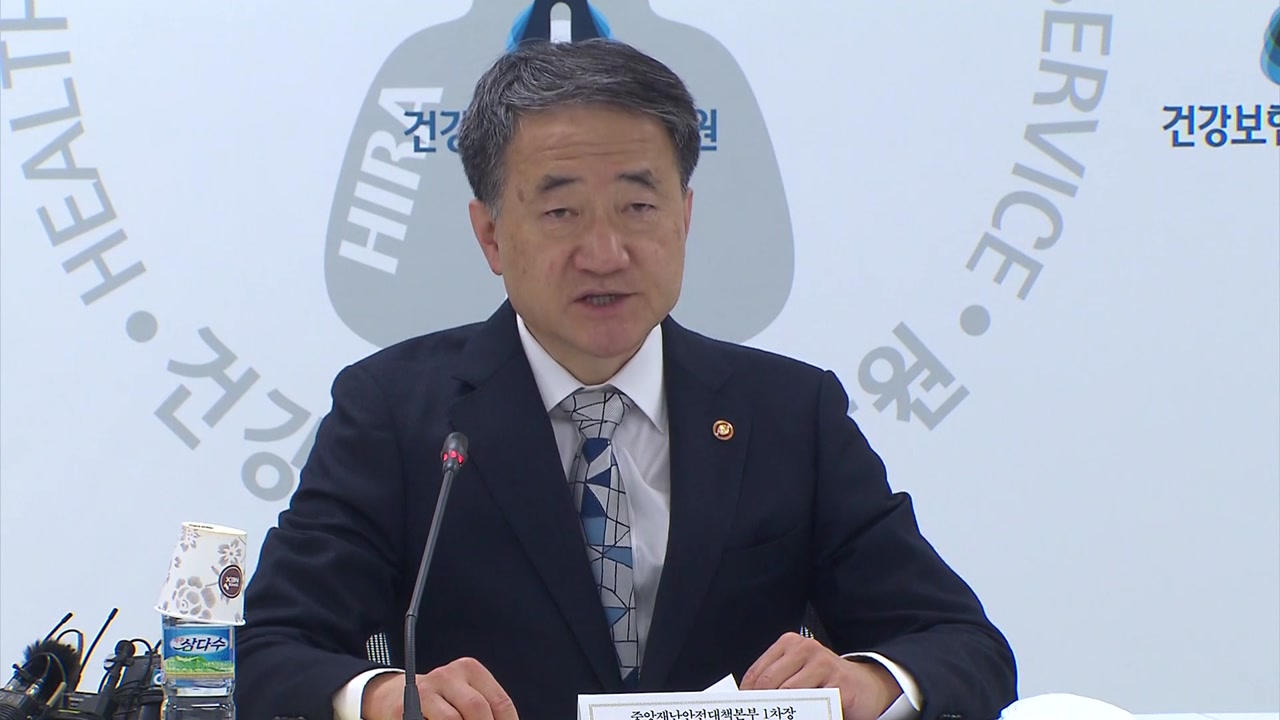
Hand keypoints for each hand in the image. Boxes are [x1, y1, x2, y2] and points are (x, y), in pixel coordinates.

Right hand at [362, 658, 518, 719]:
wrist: (393, 696)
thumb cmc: (439, 702)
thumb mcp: (464, 697)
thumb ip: (485, 711)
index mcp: (469, 670)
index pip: (499, 701)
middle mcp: (446, 676)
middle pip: (476, 708)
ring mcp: (423, 691)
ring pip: (453, 719)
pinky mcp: (403, 709)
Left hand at [740, 633, 901, 719]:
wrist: (865, 686)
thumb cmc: (826, 681)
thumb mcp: (797, 676)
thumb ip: (775, 683)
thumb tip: (747, 699)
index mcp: (789, 643)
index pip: (756, 672)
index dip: (746, 695)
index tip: (743, 708)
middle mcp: (805, 648)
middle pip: (768, 682)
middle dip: (761, 704)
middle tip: (758, 714)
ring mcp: (823, 663)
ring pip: (788, 693)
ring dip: (781, 710)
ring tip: (778, 714)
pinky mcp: (838, 682)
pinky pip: (812, 704)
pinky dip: (804, 713)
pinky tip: (805, 714)